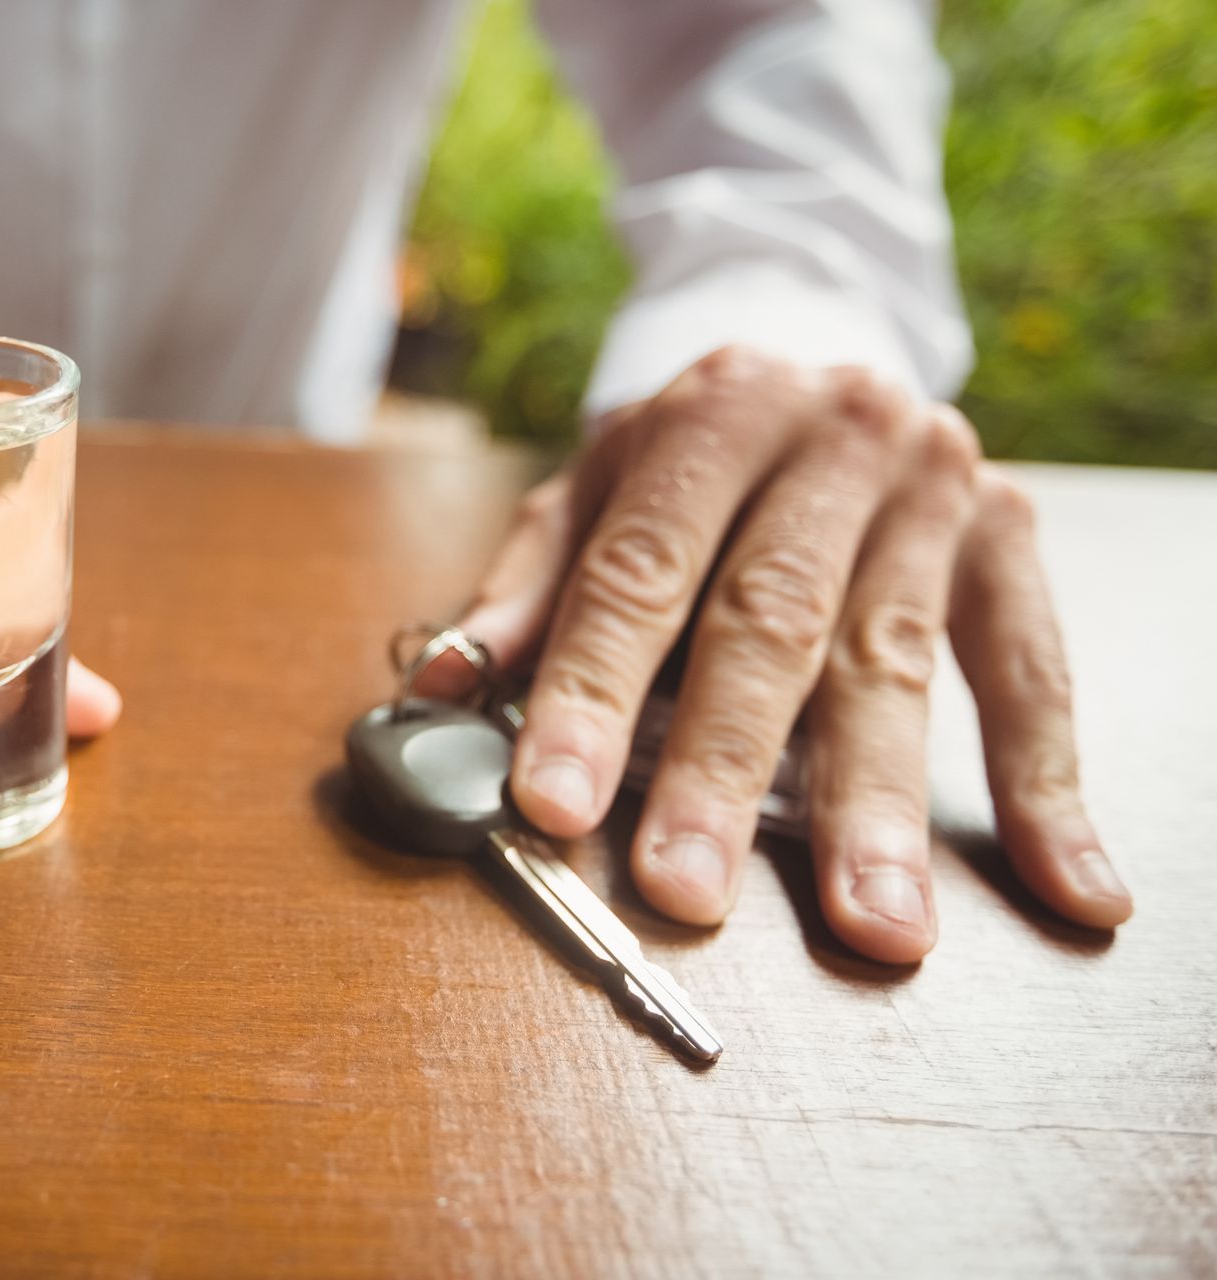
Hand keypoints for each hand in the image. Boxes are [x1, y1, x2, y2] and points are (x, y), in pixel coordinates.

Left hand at [457, 346, 1131, 963]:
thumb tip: (441, 683)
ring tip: (874, 927)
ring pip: (895, 662)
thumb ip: (524, 591)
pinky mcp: (1009, 536)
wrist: (821, 355)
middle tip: (688, 893)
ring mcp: (931, 489)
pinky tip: (1070, 887)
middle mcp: (829, 440)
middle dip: (723, 769)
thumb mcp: (592, 494)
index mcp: (706, 419)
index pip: (635, 573)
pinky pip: (1033, 672)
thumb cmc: (689, 456)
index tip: (550, 804)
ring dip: (877, 806)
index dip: (588, 694)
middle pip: (768, 623)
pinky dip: (1047, 787)